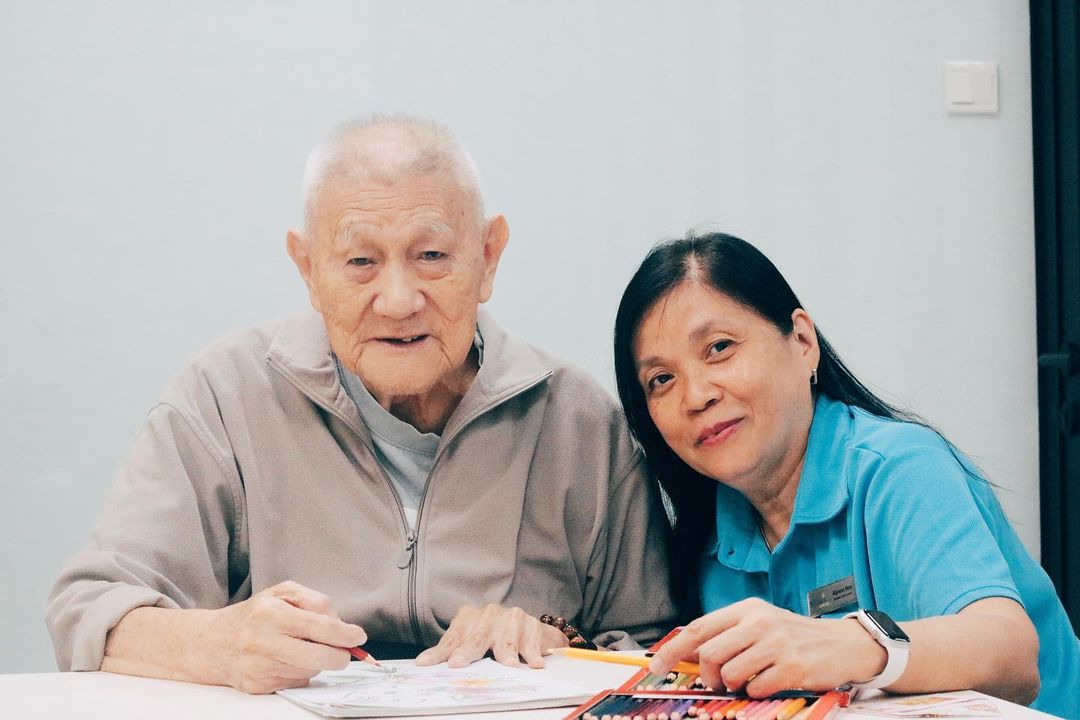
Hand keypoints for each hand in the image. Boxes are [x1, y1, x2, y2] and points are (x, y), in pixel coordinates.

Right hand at [205, 581, 367, 693]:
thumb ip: (316, 602)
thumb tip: (341, 626)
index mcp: (270, 613)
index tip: (358, 636)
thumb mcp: (283, 592)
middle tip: (345, 651)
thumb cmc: (254, 614)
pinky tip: (288, 660)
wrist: (214, 643)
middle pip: (318, 658)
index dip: (344, 634)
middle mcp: (262, 642)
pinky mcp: (259, 686)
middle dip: (340, 656)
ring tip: (302, 647)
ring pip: (310, 671)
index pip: (318, 626)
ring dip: (317, 661)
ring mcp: (259, 667)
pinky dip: (301, 672)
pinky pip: (296, 682)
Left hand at [415, 604, 568, 668]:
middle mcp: (489, 613)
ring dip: (506, 651)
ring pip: (506, 637)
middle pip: (477, 637)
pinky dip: (533, 652)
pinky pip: (531, 640)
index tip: (437, 664)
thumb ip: (452, 651)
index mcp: (469, 617)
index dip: (443, 651)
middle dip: (468, 651)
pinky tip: (535, 663)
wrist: (532, 632)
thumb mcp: (471, 643)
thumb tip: (423, 663)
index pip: (453, 638)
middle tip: (458, 663)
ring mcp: (512, 617)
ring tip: (509, 665)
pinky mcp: (532, 625)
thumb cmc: (495, 640)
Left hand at [648, 598, 885, 696]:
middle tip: (718, 684)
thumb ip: (727, 635)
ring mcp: (775, 643)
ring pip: (730, 674)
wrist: (844, 645)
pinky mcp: (792, 666)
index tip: (656, 667)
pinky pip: (756, 688)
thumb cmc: (795, 637)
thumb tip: (686, 653)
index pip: (698, 628)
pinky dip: (757, 693)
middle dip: (706, 677)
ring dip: (733, 686)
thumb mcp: (760, 625)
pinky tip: (769, 685)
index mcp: (746, 610)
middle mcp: (758, 622)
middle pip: (709, 653)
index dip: (673, 649)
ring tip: (748, 683)